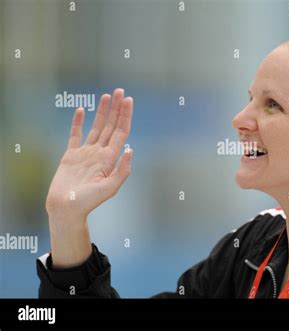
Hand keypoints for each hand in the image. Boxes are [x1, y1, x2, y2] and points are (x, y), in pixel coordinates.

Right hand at [46, 88, 133, 222]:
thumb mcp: (110, 188)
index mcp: (110, 159)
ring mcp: (86, 153)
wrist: (66, 208)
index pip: (121, 132)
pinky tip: (82, 110)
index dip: (125, 116)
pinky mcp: (71, 155)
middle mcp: (100, 153)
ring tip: (106, 96)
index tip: (128, 100)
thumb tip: (131, 150)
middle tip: (120, 91)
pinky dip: (78, 122)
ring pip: (96, 127)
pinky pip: (75, 135)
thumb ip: (122, 170)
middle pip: (111, 126)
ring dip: (102, 111)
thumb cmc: (88, 202)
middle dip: (116, 108)